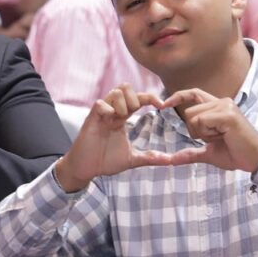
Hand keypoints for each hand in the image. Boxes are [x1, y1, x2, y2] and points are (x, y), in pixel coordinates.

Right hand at [54, 85, 171, 191]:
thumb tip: (171, 161)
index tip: (162, 106)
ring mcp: (101, 115)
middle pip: (125, 87)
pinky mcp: (91, 120)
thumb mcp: (132, 159)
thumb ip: (150, 157)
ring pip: (115, 92)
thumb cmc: (105, 161)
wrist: (86, 169)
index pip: (138, 98)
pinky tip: (111, 120)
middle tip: (136, 112)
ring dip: (123, 103)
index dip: (151, 98)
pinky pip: (99, 104)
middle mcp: (112, 112)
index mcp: (122, 118)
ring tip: (122, 117)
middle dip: (136, 97)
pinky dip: (108, 109)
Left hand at [159, 89, 257, 172]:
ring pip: (194, 118)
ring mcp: (225, 106)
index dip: (178, 96)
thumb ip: (190, 153)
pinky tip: (223, 136)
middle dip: (195, 131)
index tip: (163, 105)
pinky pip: (202, 122)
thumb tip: (171, 160)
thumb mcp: (208, 152)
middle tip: (216, 138)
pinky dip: (208, 133)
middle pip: (189, 113)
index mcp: (217, 106)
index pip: (193, 93)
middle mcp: (222, 102)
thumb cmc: (235, 153)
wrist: (256, 160)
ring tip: (221, 137)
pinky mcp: (227, 114)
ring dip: (203, 134)